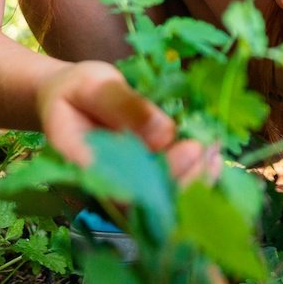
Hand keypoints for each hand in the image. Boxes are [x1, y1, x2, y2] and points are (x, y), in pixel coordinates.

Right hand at [37, 61, 216, 181]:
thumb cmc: (77, 90)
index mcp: (79, 164)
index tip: (190, 149)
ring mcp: (121, 188)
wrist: (66, 99)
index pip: (120, 183)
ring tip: (216, 151)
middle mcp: (101, 186)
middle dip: (183, 175)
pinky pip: (168, 186)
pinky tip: (215, 158)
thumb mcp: (94, 85)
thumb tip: (165, 133)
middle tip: (208, 148)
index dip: (159, 174)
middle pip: (145, 198)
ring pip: (160, 198)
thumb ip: (124, 106)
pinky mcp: (139, 180)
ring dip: (194, 178)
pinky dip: (194, 174)